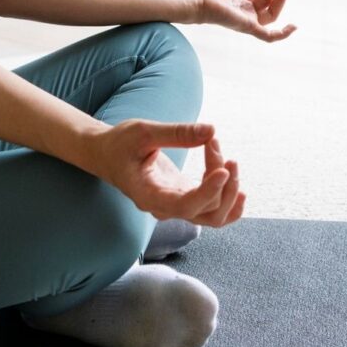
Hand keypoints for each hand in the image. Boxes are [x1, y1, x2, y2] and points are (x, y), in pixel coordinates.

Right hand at [82, 119, 245, 226]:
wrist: (107, 155)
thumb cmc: (119, 143)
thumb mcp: (142, 131)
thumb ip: (176, 133)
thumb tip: (211, 130)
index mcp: (148, 196)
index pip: (185, 205)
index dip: (209, 191)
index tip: (225, 169)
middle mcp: (164, 208)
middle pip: (206, 212)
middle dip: (223, 182)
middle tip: (215, 144)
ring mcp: (176, 207)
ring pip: (214, 215)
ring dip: (230, 192)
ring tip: (230, 160)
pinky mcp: (184, 199)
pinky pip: (212, 211)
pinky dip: (229, 202)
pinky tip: (239, 187)